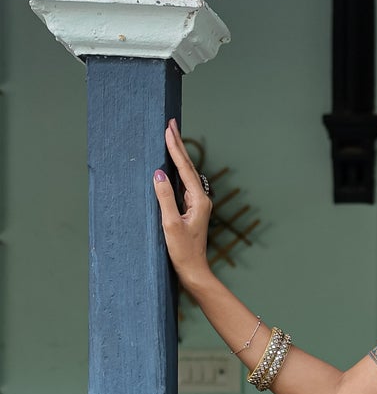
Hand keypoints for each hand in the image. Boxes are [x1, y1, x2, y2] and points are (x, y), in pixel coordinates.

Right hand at [152, 120, 212, 286]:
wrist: (194, 271)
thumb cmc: (183, 252)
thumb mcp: (170, 224)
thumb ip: (165, 197)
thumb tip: (158, 173)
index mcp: (199, 200)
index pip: (184, 168)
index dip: (175, 147)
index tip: (168, 128)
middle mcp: (201, 199)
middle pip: (188, 166)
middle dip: (178, 144)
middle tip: (171, 122)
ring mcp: (197, 204)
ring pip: (185, 173)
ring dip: (177, 155)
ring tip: (170, 136)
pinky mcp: (191, 209)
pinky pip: (182, 183)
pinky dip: (175, 170)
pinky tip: (170, 164)